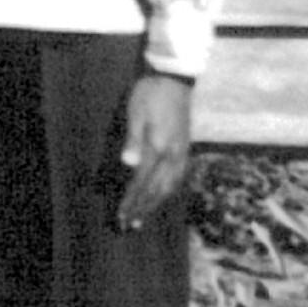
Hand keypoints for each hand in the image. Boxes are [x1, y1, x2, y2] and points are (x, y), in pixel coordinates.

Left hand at [118, 72, 192, 231]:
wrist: (175, 79)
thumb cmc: (150, 94)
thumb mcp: (136, 113)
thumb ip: (133, 140)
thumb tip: (129, 164)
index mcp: (159, 147)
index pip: (142, 182)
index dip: (131, 200)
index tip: (121, 216)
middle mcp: (173, 155)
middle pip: (157, 190)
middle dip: (142, 209)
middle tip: (129, 226)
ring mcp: (182, 153)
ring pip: (170, 187)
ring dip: (155, 205)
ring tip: (143, 218)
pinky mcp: (185, 149)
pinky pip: (178, 178)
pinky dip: (167, 192)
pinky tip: (162, 197)